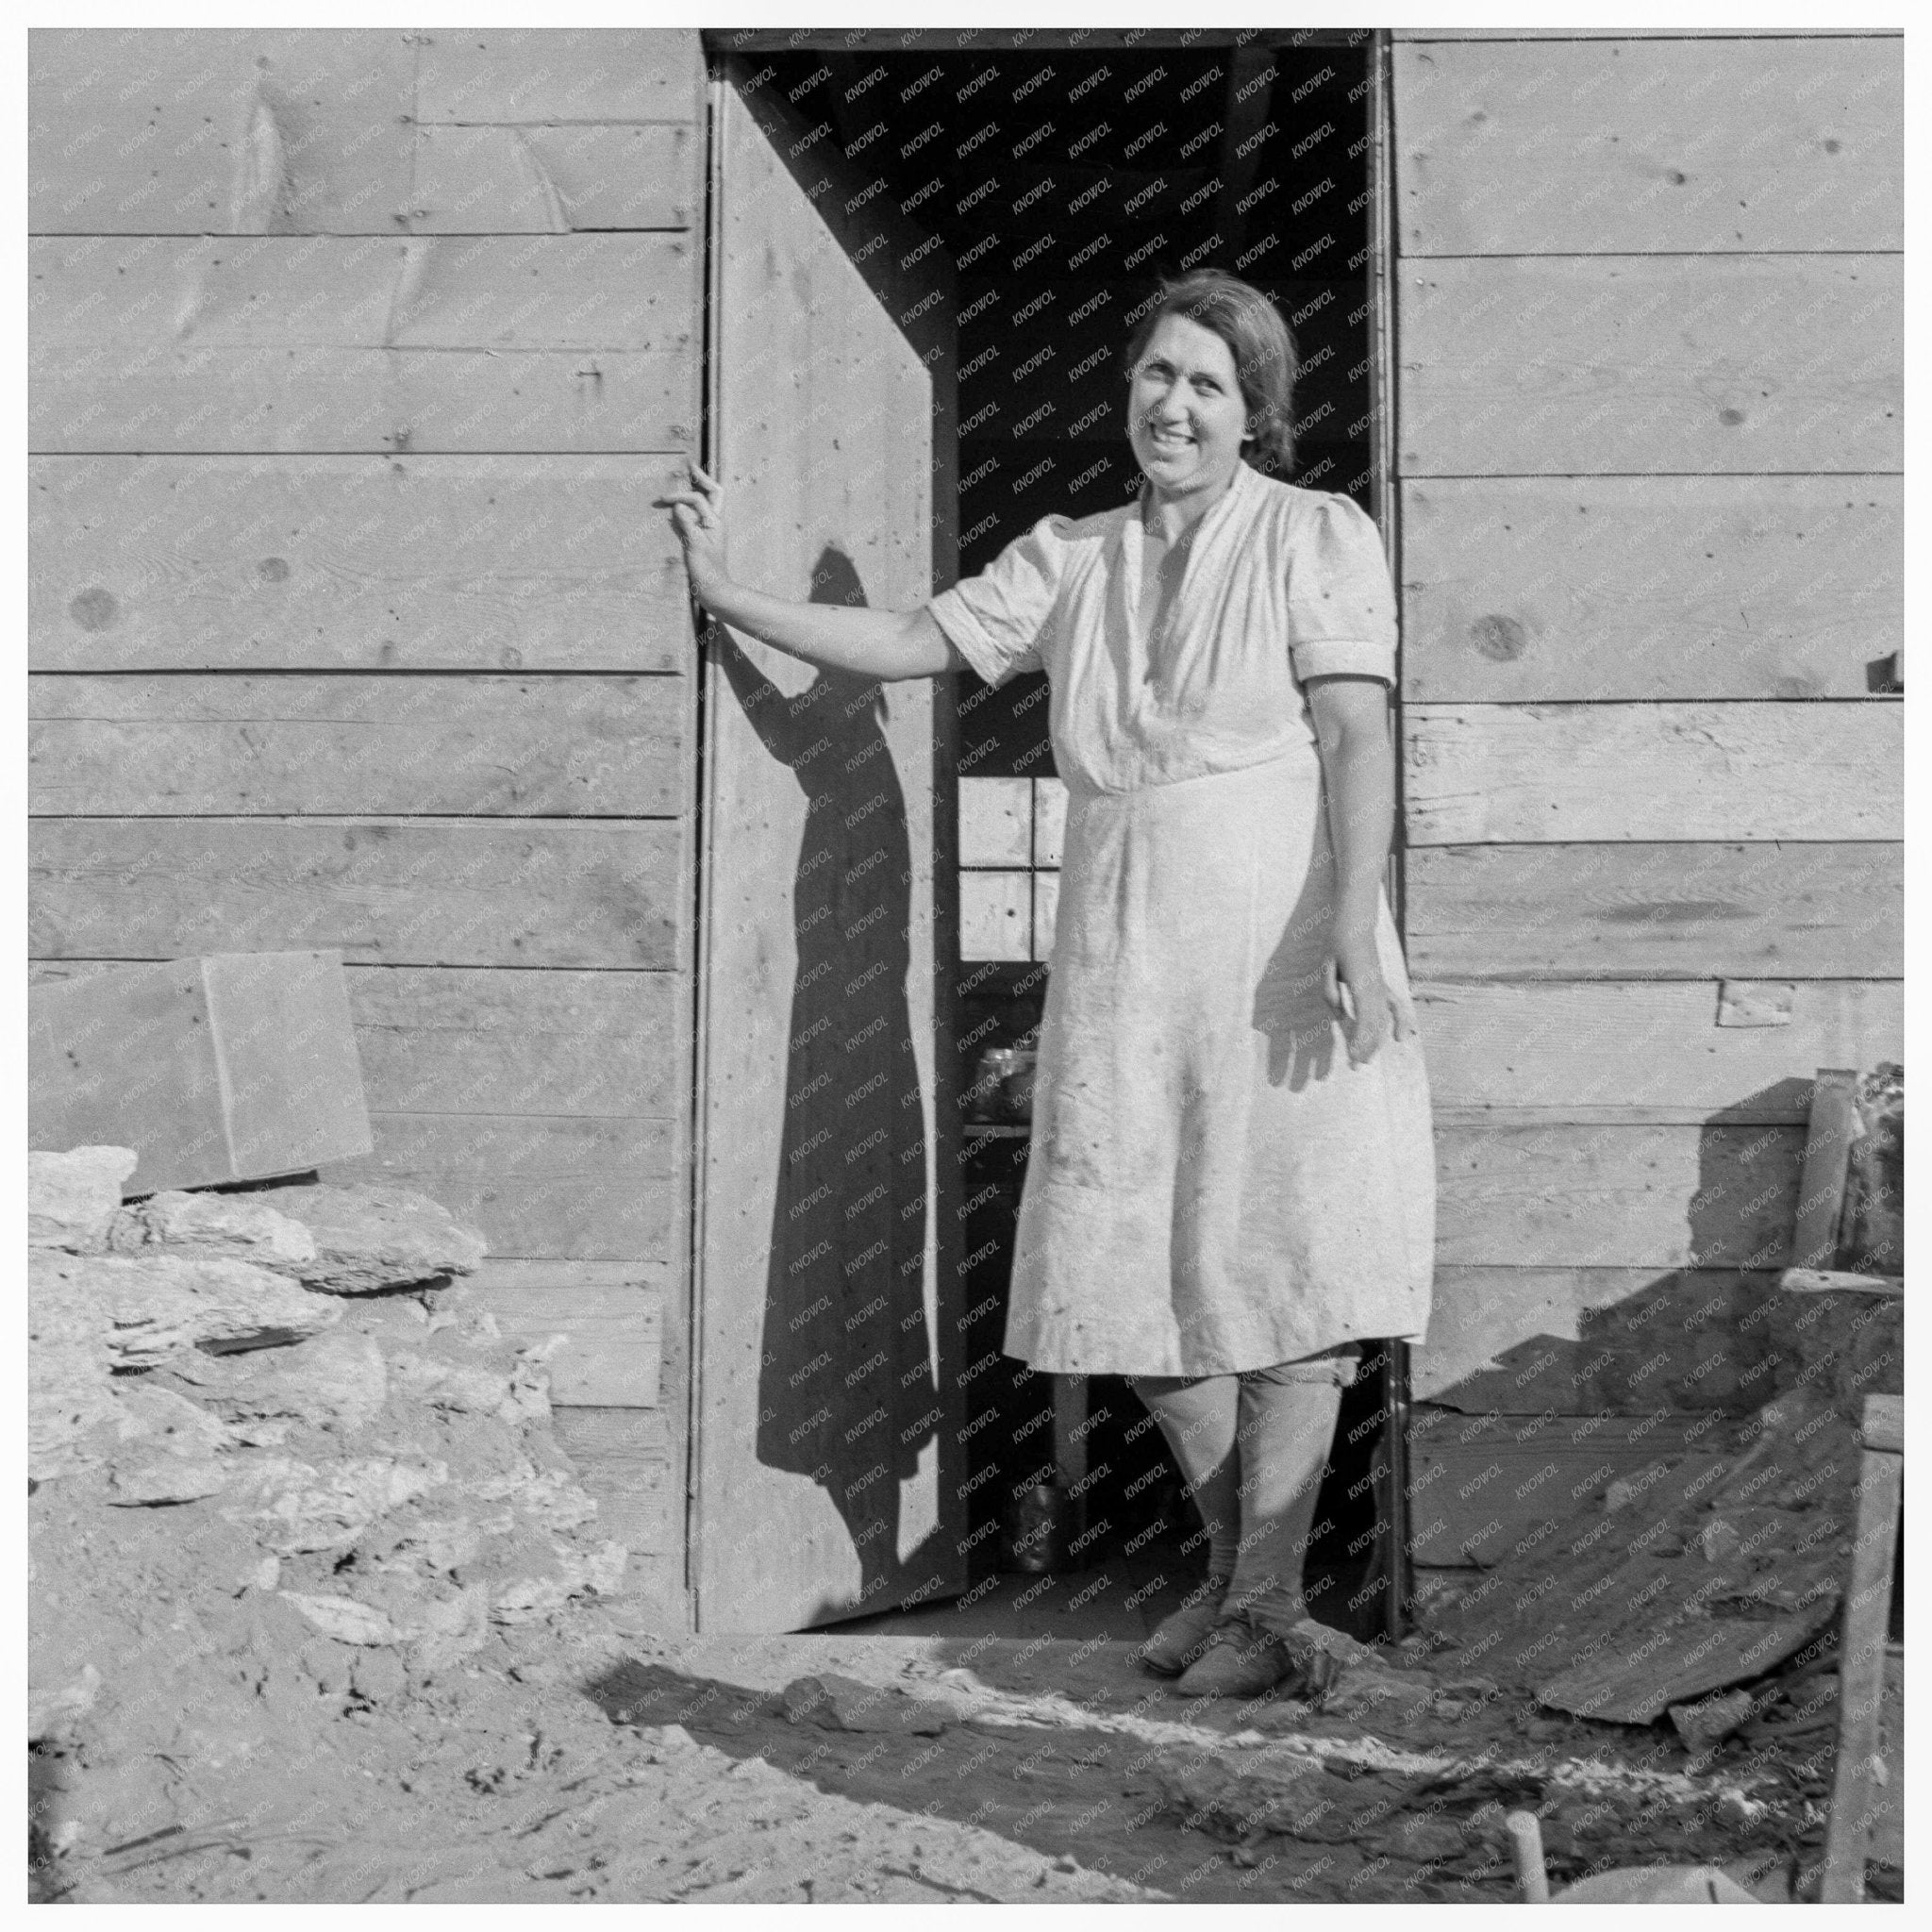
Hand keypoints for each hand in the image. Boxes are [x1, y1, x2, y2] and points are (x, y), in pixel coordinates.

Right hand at [657, 455, 728, 607]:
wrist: (713, 591)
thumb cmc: (706, 570)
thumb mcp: (694, 545)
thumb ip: (687, 523)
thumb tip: (678, 506)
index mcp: (716, 521)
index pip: (698, 499)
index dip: (680, 496)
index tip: (662, 500)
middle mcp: (716, 523)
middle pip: (714, 493)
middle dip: (702, 478)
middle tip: (690, 466)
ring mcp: (711, 530)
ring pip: (708, 503)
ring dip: (698, 490)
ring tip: (689, 478)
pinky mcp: (704, 539)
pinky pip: (699, 517)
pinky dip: (690, 508)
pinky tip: (680, 507)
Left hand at [1324, 931, 1416, 1067]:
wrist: (1356, 922)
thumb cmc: (1337, 943)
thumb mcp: (1327, 967)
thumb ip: (1331, 993)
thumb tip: (1339, 1017)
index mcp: (1361, 982)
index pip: (1364, 1018)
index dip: (1360, 1040)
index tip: (1354, 1057)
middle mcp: (1376, 986)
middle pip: (1375, 1023)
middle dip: (1366, 1046)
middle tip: (1356, 1067)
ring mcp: (1382, 985)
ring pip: (1384, 1018)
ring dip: (1377, 1040)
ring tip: (1367, 1059)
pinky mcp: (1383, 984)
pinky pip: (1395, 1006)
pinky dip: (1400, 1022)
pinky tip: (1401, 1038)